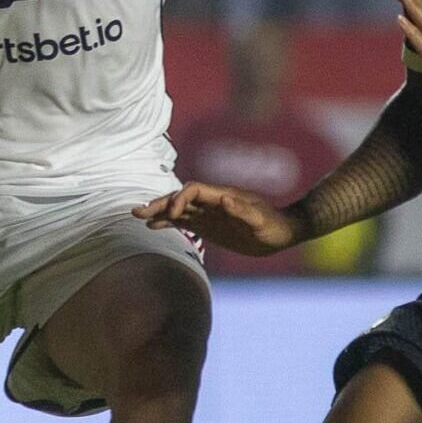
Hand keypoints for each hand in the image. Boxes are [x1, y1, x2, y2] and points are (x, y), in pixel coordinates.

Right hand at [135, 183, 302, 255]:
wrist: (283, 232)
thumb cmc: (274, 227)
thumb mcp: (261, 221)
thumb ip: (242, 211)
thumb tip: (223, 200)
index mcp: (222, 196)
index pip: (193, 190)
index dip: (180, 199)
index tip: (174, 215)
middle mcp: (212, 202)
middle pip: (180, 197)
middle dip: (160, 203)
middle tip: (137, 211)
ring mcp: (209, 213)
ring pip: (178, 209)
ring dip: (159, 212)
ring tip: (139, 217)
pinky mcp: (209, 225)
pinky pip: (184, 221)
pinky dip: (168, 222)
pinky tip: (155, 227)